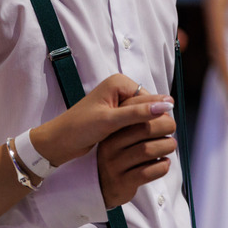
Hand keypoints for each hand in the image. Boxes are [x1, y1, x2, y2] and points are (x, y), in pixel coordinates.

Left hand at [30, 74, 174, 166]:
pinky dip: (136, 131)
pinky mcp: (115, 114)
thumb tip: (167, 105)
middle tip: (156, 142)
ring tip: (147, 144)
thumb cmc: (80, 128)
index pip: (150, 97)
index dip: (157, 115)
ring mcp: (117, 101)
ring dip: (143, 128)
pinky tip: (138, 144)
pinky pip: (133, 121)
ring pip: (141, 115)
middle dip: (150, 122)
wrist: (59, 141)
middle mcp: (119, 88)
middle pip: (146, 105)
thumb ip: (138, 113)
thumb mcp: (110, 121)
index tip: (163, 134)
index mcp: (119, 82)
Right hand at [97, 87, 176, 207]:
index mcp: (111, 129)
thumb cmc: (119, 155)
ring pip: (147, 150)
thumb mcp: (122, 135)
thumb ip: (138, 122)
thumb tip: (165, 107)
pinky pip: (147, 172)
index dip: (155, 109)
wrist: (101, 185)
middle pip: (143, 129)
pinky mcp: (121, 182)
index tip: (167, 110)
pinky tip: (165, 163)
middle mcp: (110, 144)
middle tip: (172, 128)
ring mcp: (114, 164)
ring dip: (165, 146)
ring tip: (170, 145)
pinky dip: (161, 167)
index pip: (134, 112)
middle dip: (164, 126)